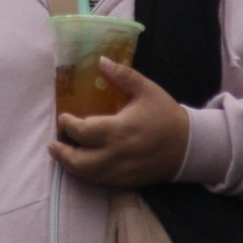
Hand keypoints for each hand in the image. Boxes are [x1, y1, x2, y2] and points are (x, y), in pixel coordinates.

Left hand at [49, 59, 191, 188]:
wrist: (189, 146)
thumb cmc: (166, 115)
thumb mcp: (146, 90)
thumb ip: (122, 75)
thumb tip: (101, 60)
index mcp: (119, 130)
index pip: (83, 131)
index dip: (69, 125)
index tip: (63, 118)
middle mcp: (117, 154)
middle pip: (79, 161)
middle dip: (62, 154)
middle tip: (53, 144)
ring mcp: (121, 171)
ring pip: (87, 175)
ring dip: (71, 166)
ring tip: (62, 155)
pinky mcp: (127, 181)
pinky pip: (100, 182)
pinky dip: (87, 175)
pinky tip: (82, 166)